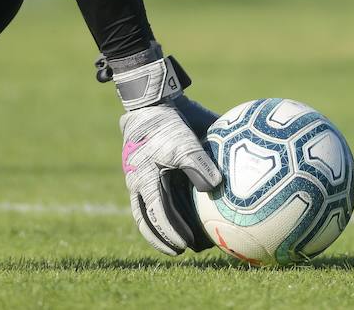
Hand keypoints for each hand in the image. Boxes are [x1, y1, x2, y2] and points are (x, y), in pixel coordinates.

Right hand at [119, 101, 221, 254]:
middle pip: (147, 219)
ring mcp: (139, 177)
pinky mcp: (145, 171)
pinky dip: (165, 209)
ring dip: (162, 227)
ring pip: (146, 210)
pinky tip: (184, 211)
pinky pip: (153, 196)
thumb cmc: (166, 122)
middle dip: (164, 238)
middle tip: (185, 250)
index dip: (170, 232)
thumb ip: (198, 164)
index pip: (157, 214)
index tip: (186, 245)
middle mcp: (138, 182)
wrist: (150, 102)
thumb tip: (215, 187)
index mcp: (144, 179)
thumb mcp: (184, 140)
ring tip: (183, 240)